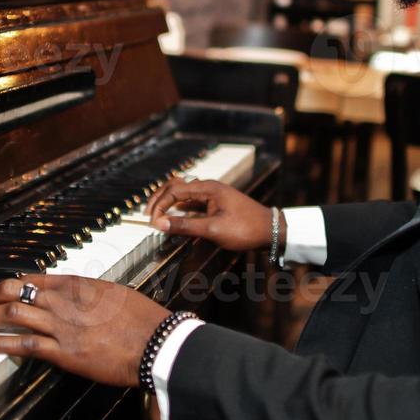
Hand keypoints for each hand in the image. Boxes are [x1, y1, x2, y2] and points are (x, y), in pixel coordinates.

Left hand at [0, 275, 170, 386]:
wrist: (155, 343)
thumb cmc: (142, 320)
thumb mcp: (114, 294)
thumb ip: (91, 295)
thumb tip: (80, 299)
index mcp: (76, 284)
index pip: (32, 277)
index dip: (9, 284)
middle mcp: (63, 300)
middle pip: (13, 290)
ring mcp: (60, 325)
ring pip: (11, 313)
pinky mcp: (62, 351)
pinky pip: (20, 344)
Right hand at [147, 179, 277, 252]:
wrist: (272, 231)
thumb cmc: (245, 229)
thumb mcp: (213, 229)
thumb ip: (185, 226)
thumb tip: (159, 224)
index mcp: (208, 188)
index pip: (174, 191)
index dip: (159, 205)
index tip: (151, 222)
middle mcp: (209, 187)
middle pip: (176, 187)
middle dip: (160, 200)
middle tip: (147, 215)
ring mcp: (213, 195)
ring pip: (184, 195)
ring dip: (170, 205)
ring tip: (158, 218)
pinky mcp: (217, 204)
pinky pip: (193, 203)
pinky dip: (181, 210)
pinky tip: (176, 221)